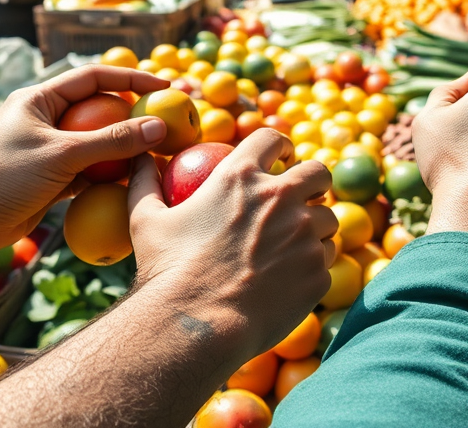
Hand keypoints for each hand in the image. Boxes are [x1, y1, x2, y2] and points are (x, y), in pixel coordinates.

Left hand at [0, 65, 170, 251]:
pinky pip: (87, 169)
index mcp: (38, 99)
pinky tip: (130, 181)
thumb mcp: (63, 155)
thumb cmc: (6, 177)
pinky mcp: (48, 177)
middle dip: (129, 116)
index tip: (163, 86)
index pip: (92, 77)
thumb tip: (158, 127)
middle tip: (163, 122)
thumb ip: (112, 141)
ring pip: (94, 142)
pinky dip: (107, 173)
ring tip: (153, 154)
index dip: (130, 79)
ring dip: (120, 149)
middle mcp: (42, 119)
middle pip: (96, 109)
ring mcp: (46, 148)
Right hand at [128, 129, 336, 360]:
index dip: (280, 145)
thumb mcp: (145, 221)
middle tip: (306, 197)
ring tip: (295, 246)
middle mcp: (280, 198)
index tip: (282, 157)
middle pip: (318, 172)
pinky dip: (312, 267)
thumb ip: (144, 183)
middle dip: (315, 181)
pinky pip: (325, 261)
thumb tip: (138, 158)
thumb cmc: (167, 272)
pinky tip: (291, 279)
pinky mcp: (318, 271)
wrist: (196, 327)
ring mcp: (305, 235)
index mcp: (240, 177)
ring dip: (315, 229)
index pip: (272, 139)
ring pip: (328, 220)